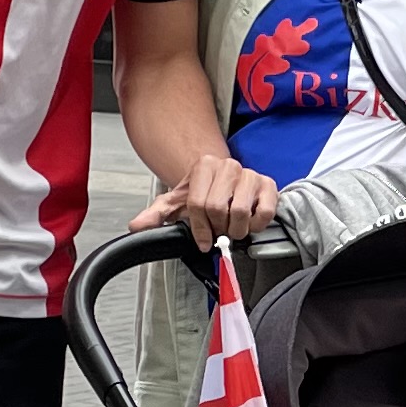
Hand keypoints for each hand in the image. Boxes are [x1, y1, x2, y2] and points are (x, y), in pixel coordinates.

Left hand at [129, 149, 280, 242]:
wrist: (223, 180)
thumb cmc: (202, 192)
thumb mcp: (176, 202)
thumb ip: (156, 215)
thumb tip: (137, 226)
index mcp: (204, 166)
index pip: (198, 204)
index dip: (200, 228)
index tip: (203, 240)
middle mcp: (228, 166)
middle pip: (219, 209)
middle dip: (217, 228)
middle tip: (218, 231)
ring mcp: (250, 174)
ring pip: (241, 212)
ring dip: (236, 229)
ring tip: (232, 227)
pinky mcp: (268, 185)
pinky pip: (265, 212)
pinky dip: (257, 225)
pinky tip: (249, 223)